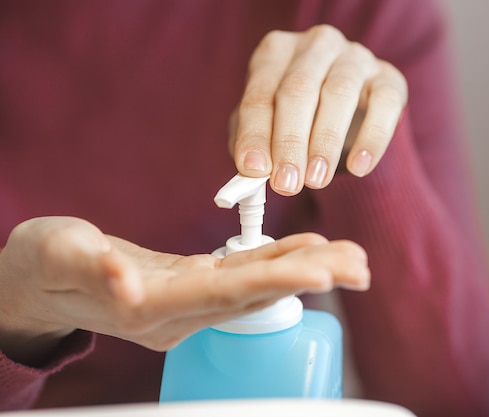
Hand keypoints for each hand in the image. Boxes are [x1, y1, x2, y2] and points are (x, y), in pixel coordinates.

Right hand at [0, 216, 368, 364]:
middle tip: (360, 265)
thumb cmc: (45, 265)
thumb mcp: (55, 255)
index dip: (274, 281)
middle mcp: (181, 311)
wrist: (44, 282)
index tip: (322, 272)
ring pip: (258, 285)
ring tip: (352, 258)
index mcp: (153, 306)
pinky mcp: (194, 283)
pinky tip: (311, 247)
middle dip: (310, 278)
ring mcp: (191, 299)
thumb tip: (126, 282)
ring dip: (307, 270)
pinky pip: (245, 273)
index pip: (224, 295)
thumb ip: (90, 267)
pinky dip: (280, 259)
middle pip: (256, 294)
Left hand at [229, 24, 407, 194]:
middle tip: (286, 183)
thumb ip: (256, 145)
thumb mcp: (269, 125)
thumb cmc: (299, 116)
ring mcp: (356, 57)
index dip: (256, 133)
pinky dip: (371, 138)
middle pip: (299, 89)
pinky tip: (359, 168)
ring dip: (325, 142)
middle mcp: (316, 45)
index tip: (254, 170)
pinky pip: (384, 105)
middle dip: (290, 141)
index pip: (260, 93)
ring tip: (317, 180)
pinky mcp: (389, 78)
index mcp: (277, 51)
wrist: (350, 109)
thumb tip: (251, 171)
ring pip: (340, 93)